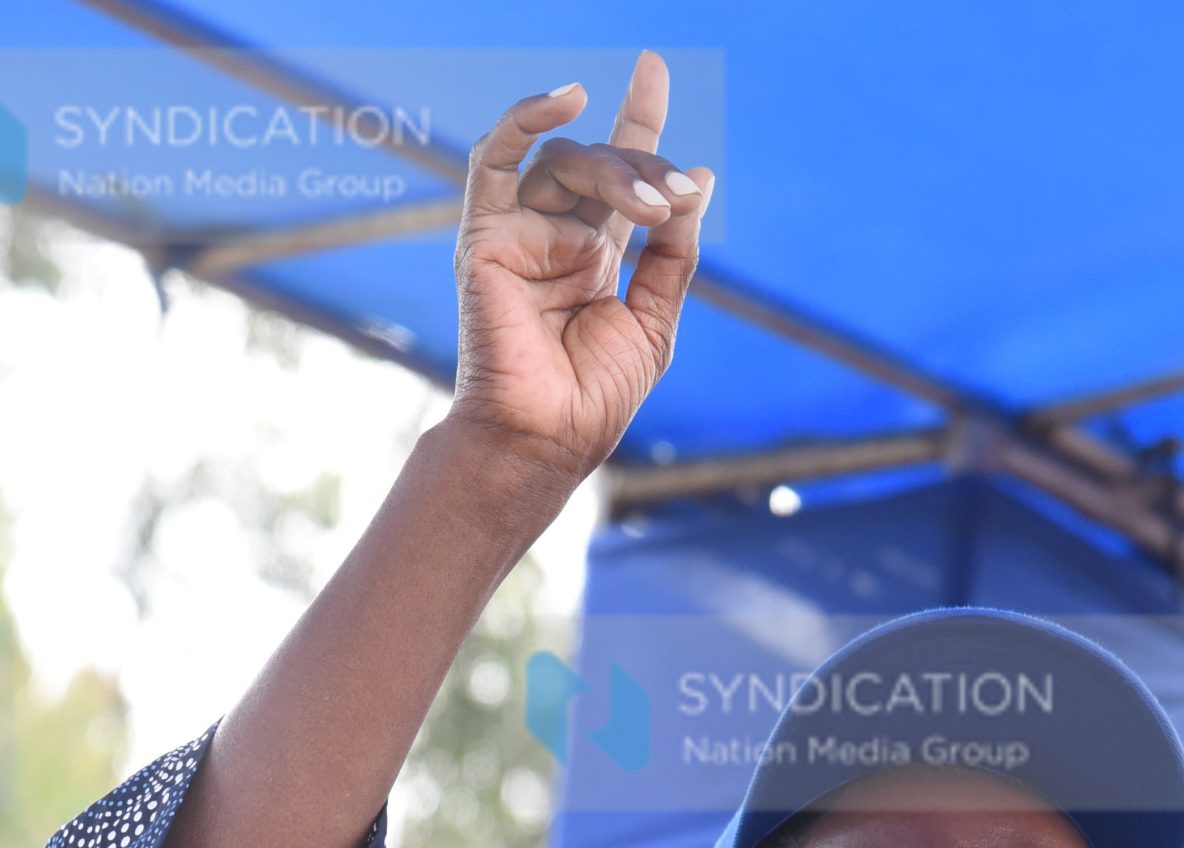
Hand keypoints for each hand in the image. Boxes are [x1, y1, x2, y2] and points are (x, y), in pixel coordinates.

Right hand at [450, 49, 711, 487]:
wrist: (543, 440)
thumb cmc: (592, 399)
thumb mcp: (654, 321)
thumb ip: (673, 254)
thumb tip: (699, 179)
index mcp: (593, 256)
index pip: (617, 173)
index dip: (638, 121)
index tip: (654, 70)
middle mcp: (555, 238)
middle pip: (602, 165)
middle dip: (646, 169)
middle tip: (675, 199)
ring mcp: (518, 234)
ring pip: (566, 161)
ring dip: (615, 171)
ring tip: (651, 208)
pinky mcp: (484, 238)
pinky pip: (495, 160)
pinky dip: (524, 119)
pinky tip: (567, 99)